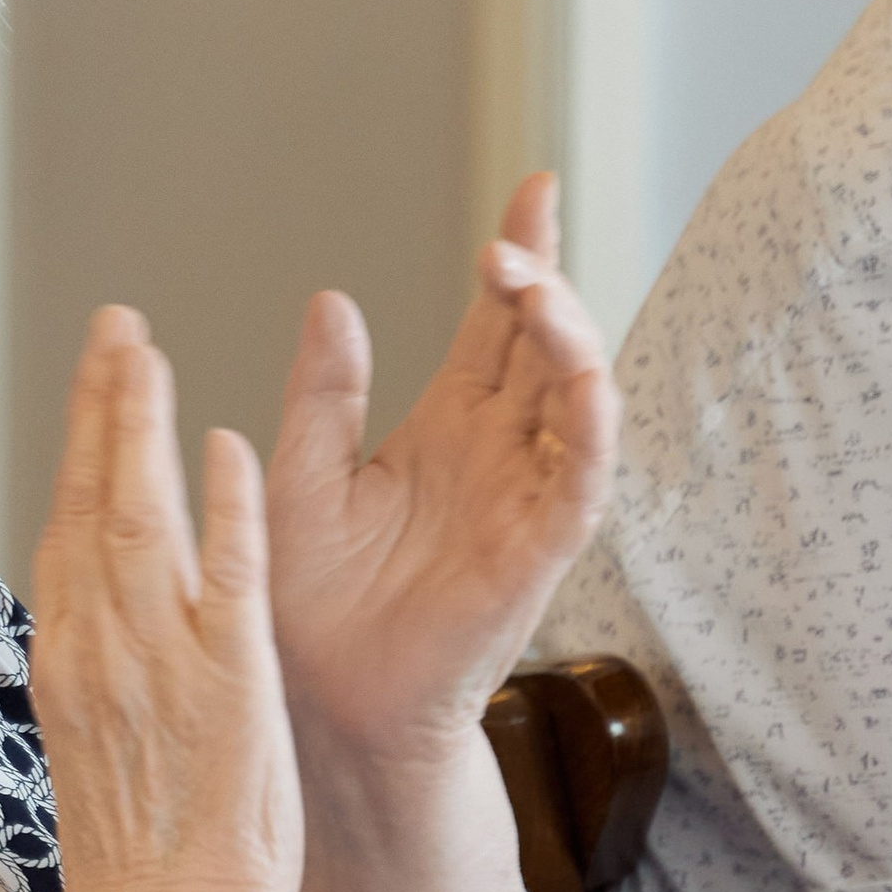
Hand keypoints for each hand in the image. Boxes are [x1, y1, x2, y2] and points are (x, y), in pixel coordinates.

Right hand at [32, 307, 301, 891]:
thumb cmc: (142, 869)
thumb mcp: (95, 755)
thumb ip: (97, 680)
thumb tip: (91, 639)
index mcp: (67, 666)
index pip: (66, 533)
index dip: (75, 452)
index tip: (90, 391)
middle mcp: (98, 651)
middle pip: (88, 502)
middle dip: (97, 406)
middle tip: (112, 326)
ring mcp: (158, 662)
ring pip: (141, 518)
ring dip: (141, 426)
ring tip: (146, 349)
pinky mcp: (226, 681)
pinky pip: (225, 576)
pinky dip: (223, 508)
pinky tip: (228, 444)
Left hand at [265, 174, 616, 774]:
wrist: (319, 706)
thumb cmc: (307, 606)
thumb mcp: (301, 479)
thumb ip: (323, 396)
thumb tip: (333, 299)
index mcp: (444, 432)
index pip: (497, 327)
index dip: (519, 258)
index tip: (534, 185)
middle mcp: (496, 457)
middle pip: (546, 345)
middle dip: (547, 278)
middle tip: (523, 223)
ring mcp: (524, 502)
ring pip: (577, 401)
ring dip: (569, 338)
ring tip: (535, 288)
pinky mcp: (535, 554)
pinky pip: (581, 482)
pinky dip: (590, 427)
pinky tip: (581, 377)